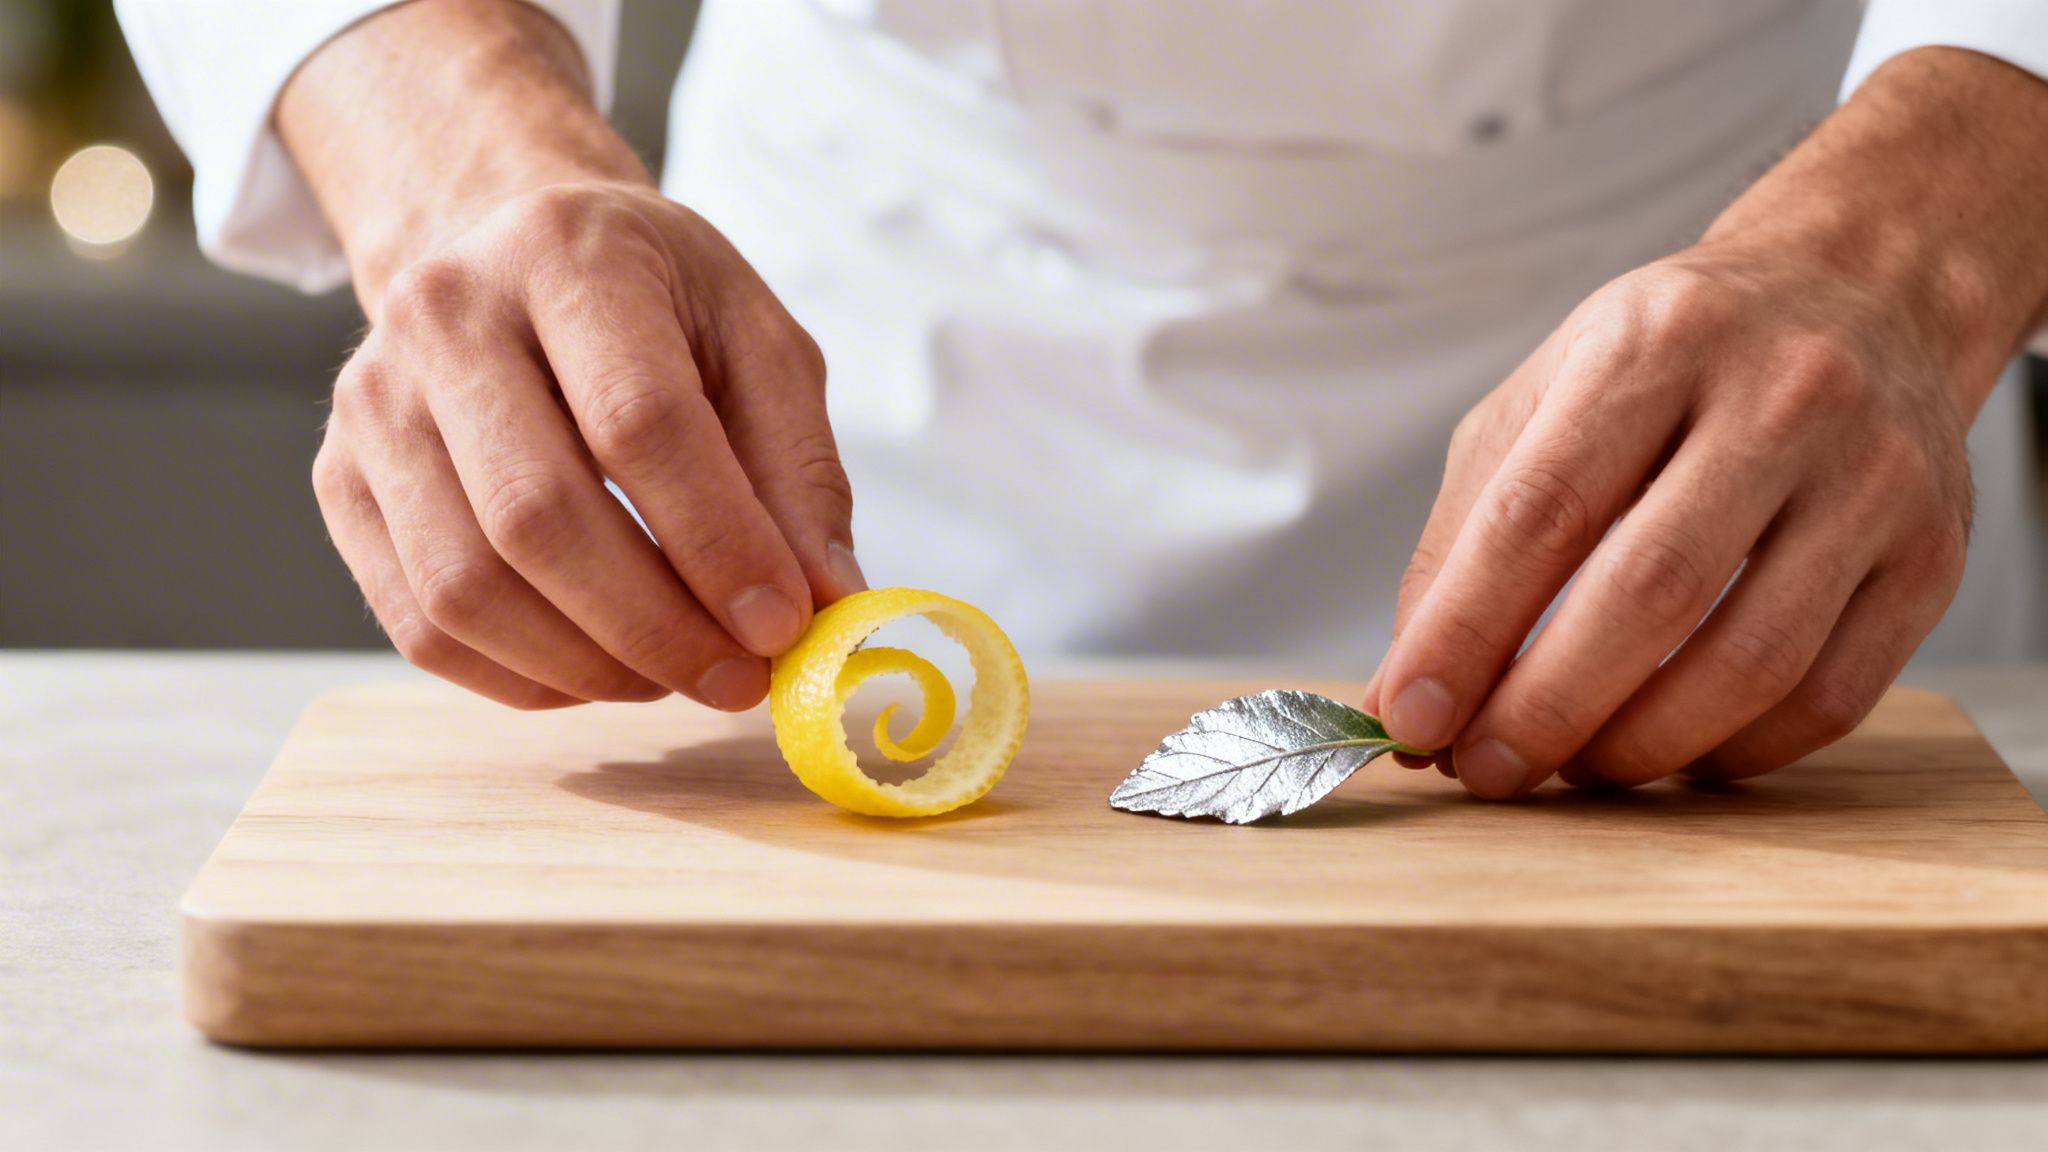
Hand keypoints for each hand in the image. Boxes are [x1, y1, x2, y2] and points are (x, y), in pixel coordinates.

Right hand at [281, 2, 861, 710]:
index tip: (783, 625)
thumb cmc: (654, 303)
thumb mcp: (756, 342)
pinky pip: (419, 625)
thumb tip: (828, 604)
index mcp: (566, 255)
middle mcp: (444, 316)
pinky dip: (522, 678)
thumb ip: (797, 470)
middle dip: (655, 627)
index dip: (717, 542)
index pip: (638, 423)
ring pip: (465, 587)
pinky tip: (600, 670)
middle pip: (537, 517)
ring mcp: (373, 401)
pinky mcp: (338, 478)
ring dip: (589, 667)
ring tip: (678, 673)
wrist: (512, 254)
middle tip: (741, 679)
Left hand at [1366, 47, 2047, 797]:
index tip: (1409, 716)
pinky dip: (1733, 753)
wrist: (1866, 295)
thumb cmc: (1678, 363)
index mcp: (1658, 342)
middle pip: (1649, 592)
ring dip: (1638, 746)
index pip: (1543, 510)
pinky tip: (1673, 751)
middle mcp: (1781, 398)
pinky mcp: (1932, 558)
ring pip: (1749, 663)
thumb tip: (1410, 690)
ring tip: (1571, 767)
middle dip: (1546, 708)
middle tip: (1483, 770)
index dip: (1466, 630)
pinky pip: (1827, 698)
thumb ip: (1466, 537)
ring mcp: (1872, 478)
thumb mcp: (1546, 398)